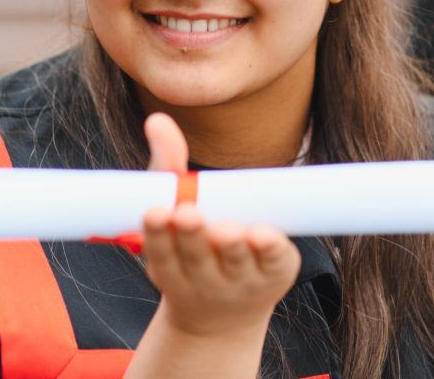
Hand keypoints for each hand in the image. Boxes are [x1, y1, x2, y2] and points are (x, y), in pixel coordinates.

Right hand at [142, 113, 300, 337]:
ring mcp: (241, 283)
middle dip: (192, 236)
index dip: (157, 235)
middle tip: (189, 214)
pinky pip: (275, 263)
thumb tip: (157, 119)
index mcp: (170, 268)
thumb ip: (167, 166)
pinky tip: (267, 234)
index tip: (157, 212)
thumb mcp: (175, 210)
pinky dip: (271, 249)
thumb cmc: (193, 247)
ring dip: (233, 246)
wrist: (225, 314)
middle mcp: (203, 280)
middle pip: (197, 258)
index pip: (160, 254)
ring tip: (229, 229)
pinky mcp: (276, 275)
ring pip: (236, 263)